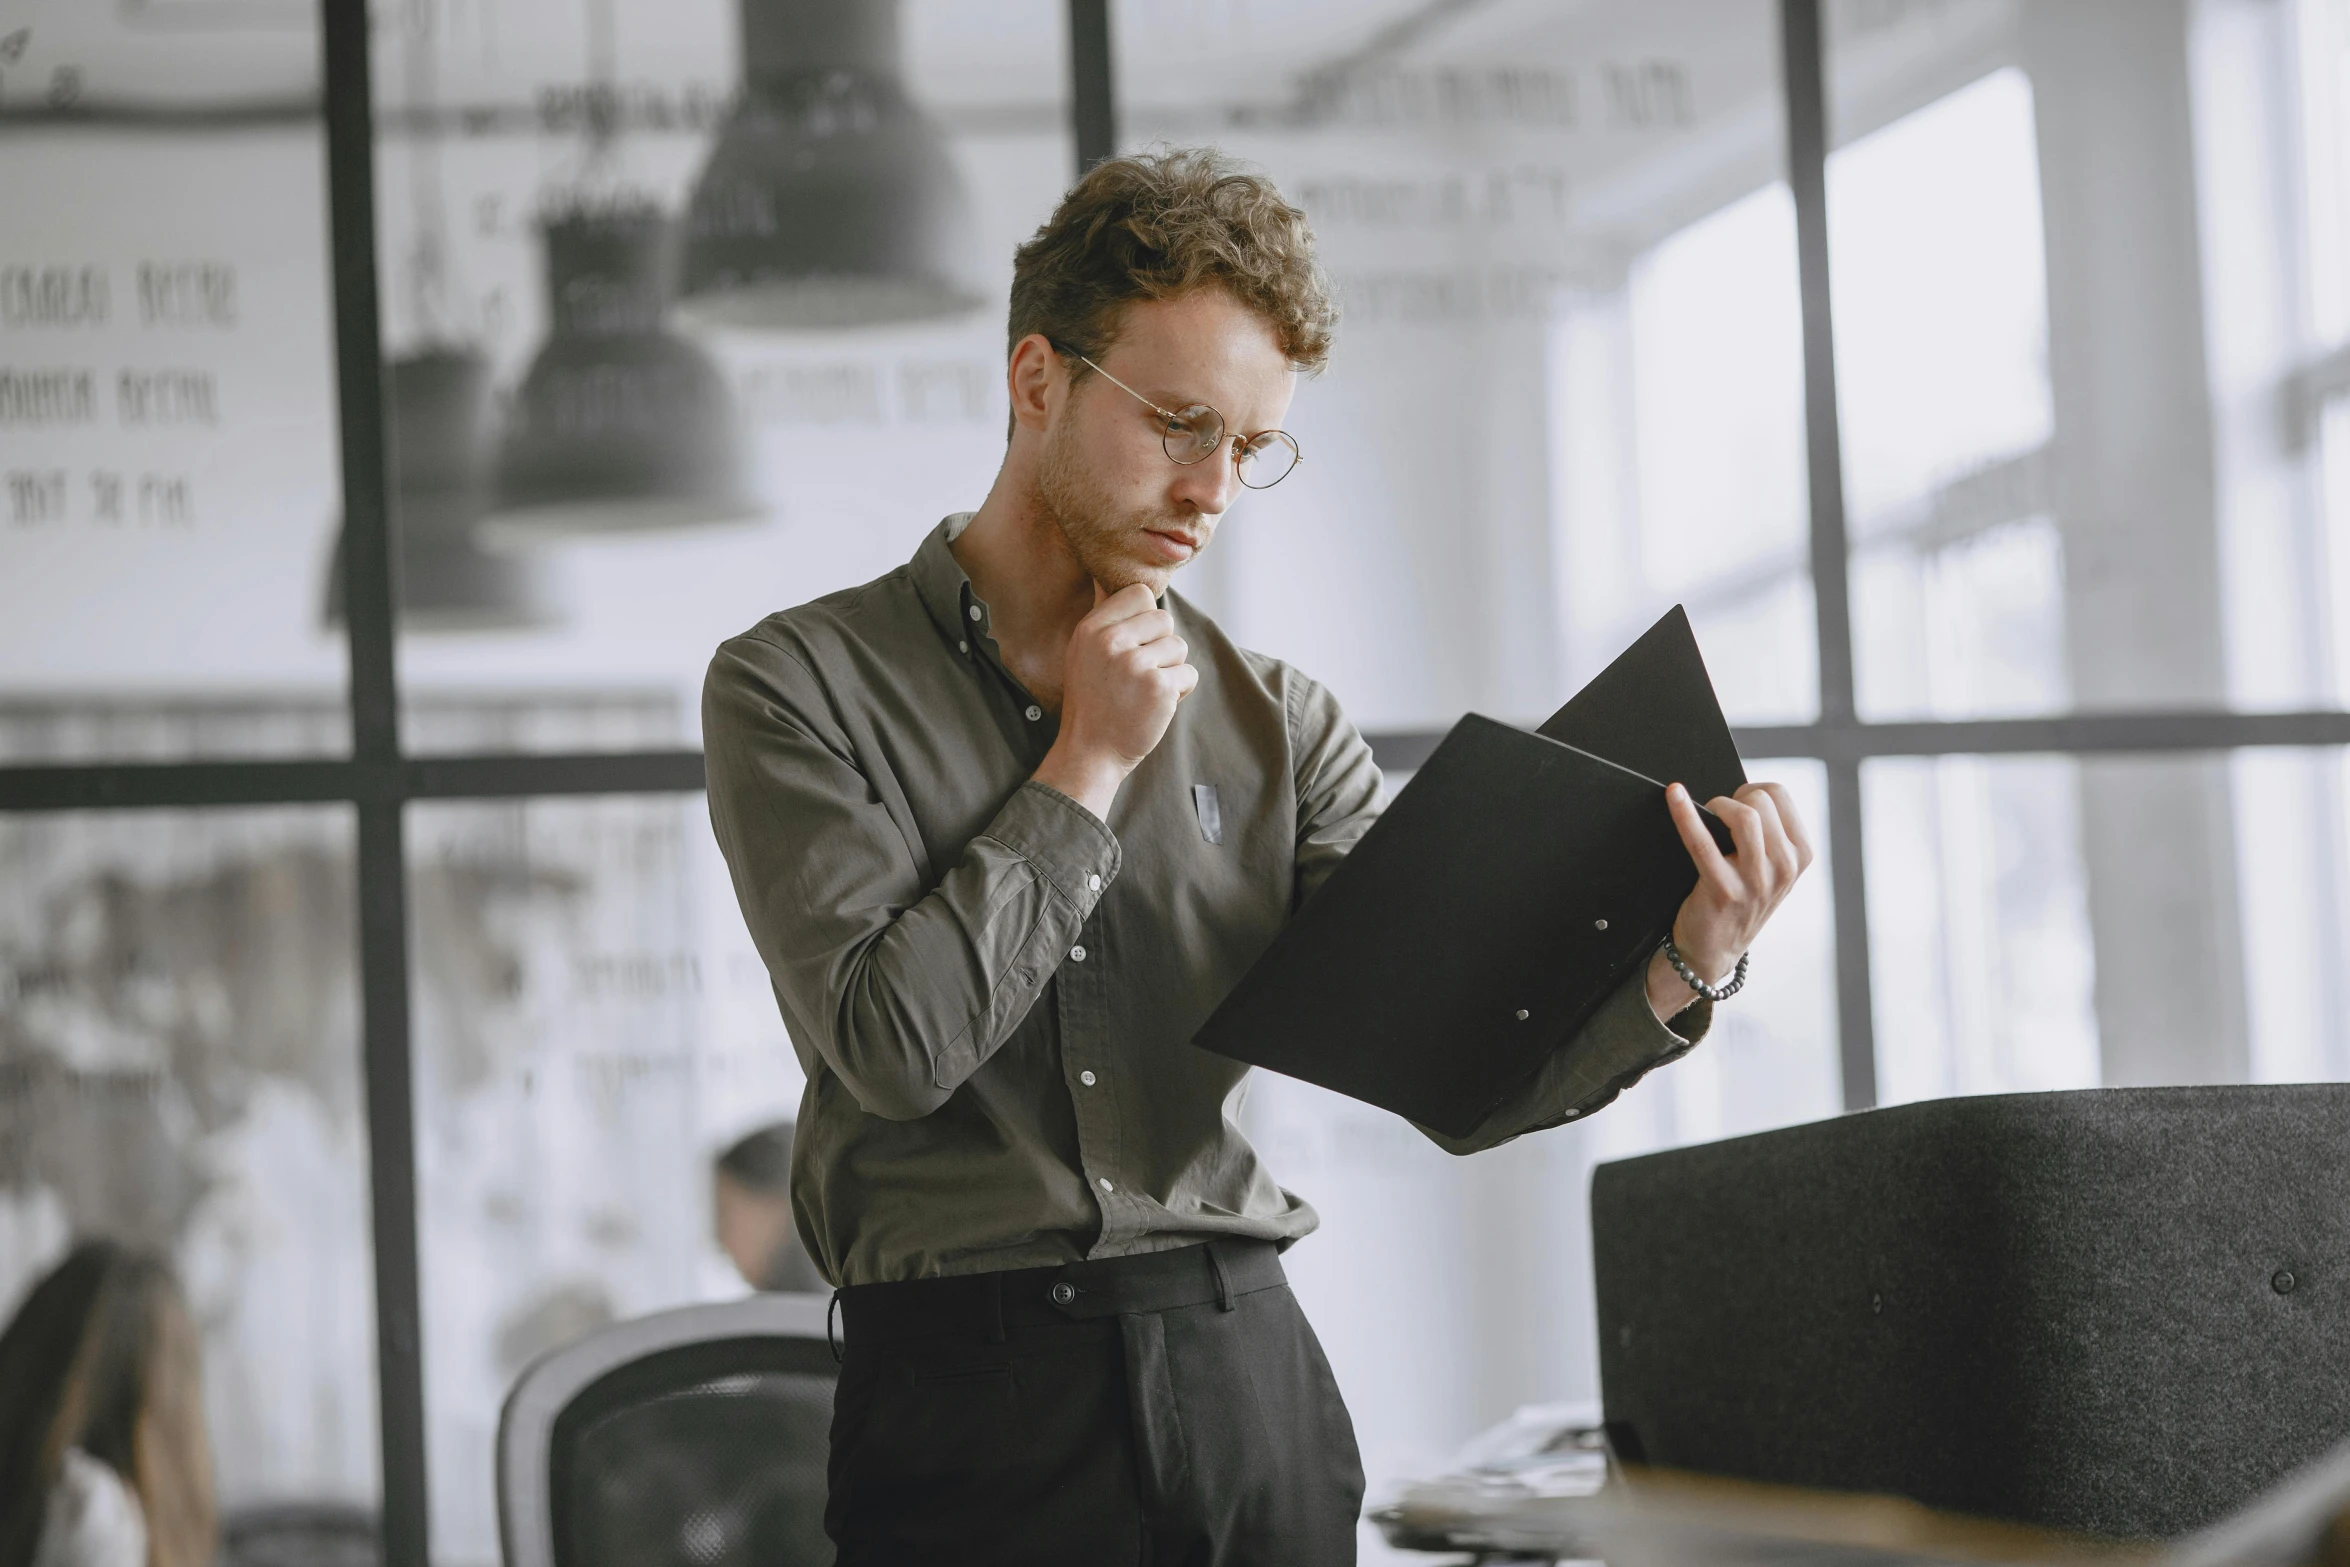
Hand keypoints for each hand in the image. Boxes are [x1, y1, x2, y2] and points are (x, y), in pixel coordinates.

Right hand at [1031, 583, 1196, 819]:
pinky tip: (1155, 706)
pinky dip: (1180, 692)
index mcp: (1091, 629)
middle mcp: (1111, 642)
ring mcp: (1135, 664)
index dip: (1146, 619)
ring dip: (1171, 670)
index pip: (1140, 594)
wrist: (1090, 753)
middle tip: (1138, 675)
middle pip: (1164, 619)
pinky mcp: (1158, 687)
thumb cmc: (1092, 702)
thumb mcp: (1083, 653)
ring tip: (1144, 691)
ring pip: (1179, 646)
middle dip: (1161, 646)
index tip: (1135, 644)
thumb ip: (1103, 618)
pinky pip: (1189, 675)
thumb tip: (1106, 578)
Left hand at [1643, 781, 1812, 1021]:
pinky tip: (1675, 796)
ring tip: (1706, 813)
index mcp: (1800, 854)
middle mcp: (1785, 867)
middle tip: (1717, 811)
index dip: (1752, 788)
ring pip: (1744, 817)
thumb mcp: (1771, 868)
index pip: (1780, 795)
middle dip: (1734, 796)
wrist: (1715, 948)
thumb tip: (1736, 792)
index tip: (1736, 798)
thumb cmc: (1738, 896)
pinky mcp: (1725, 890)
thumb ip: (1767, 833)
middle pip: (1761, 801)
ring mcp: (1757, 881)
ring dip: (1718, 805)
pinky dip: (1685, 814)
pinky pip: (1703, 841)